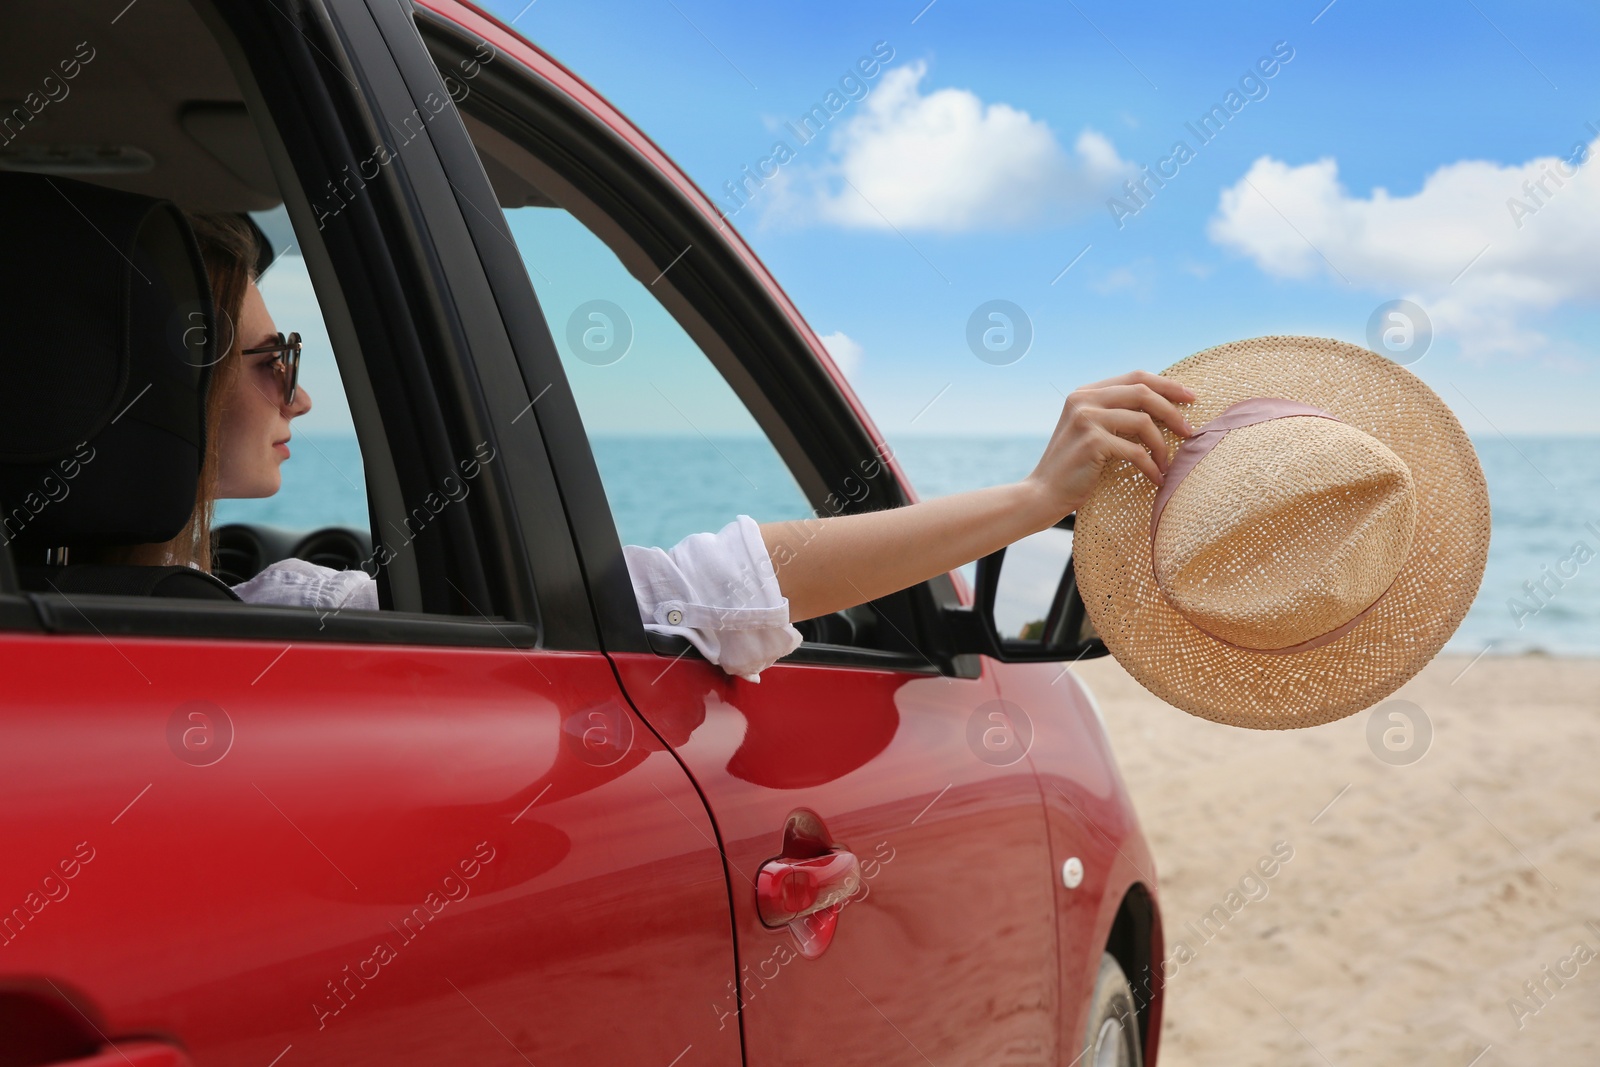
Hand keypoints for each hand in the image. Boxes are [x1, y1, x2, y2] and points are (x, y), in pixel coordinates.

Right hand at [1024, 370, 1196, 520]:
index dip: (1167, 385)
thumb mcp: (1092, 431)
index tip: (1191, 397)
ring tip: (1167, 464)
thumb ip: (1115, 414)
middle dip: (1172, 410)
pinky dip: (1151, 467)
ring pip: (1143, 422)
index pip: (1135, 377)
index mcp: (1085, 392)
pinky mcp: (1092, 442)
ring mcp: (1086, 419)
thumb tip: (1163, 408)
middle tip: (1189, 430)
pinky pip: (1136, 452)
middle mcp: (1084, 400)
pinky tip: (1157, 479)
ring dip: (1162, 445)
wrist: (1043, 494)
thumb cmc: (1074, 468)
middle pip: (1143, 393)